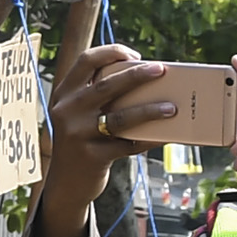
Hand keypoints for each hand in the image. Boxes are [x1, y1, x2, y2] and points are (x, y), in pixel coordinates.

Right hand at [44, 42, 173, 171]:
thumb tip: (147, 85)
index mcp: (64, 94)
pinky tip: (165, 136)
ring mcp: (77, 135)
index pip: (86, 61)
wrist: (65, 184)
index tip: (135, 55)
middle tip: (161, 70)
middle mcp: (67, 111)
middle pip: (106, 86)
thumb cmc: (83, 142)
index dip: (111, 52)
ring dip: (149, 110)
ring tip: (171, 108)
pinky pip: (127, 145)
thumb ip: (100, 98)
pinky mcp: (92, 157)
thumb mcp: (80, 116)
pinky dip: (149, 140)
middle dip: (137, 75)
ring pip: (119, 117)